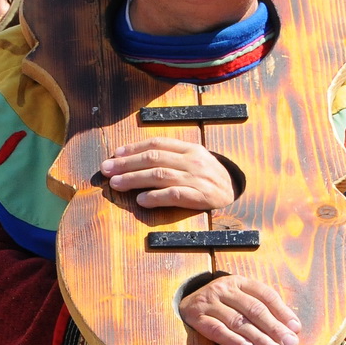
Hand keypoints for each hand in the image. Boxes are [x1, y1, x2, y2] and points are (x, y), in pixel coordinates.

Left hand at [100, 138, 236, 209]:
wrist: (239, 194)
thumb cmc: (212, 178)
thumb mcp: (196, 160)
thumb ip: (172, 157)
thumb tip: (138, 159)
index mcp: (189, 149)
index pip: (157, 144)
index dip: (133, 148)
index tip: (115, 154)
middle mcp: (192, 161)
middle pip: (153, 158)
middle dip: (126, 163)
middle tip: (106, 170)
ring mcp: (196, 179)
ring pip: (159, 175)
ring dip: (134, 179)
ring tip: (116, 184)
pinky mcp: (200, 197)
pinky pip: (174, 195)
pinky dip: (156, 197)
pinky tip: (141, 200)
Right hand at [178, 275, 300, 344]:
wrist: (182, 304)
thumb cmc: (220, 305)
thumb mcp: (239, 298)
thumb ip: (263, 309)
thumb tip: (292, 329)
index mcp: (239, 281)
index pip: (265, 295)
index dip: (282, 312)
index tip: (295, 329)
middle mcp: (223, 289)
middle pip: (254, 309)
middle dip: (274, 328)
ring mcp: (208, 302)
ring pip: (237, 321)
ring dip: (258, 338)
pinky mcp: (196, 318)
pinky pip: (216, 330)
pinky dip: (232, 340)